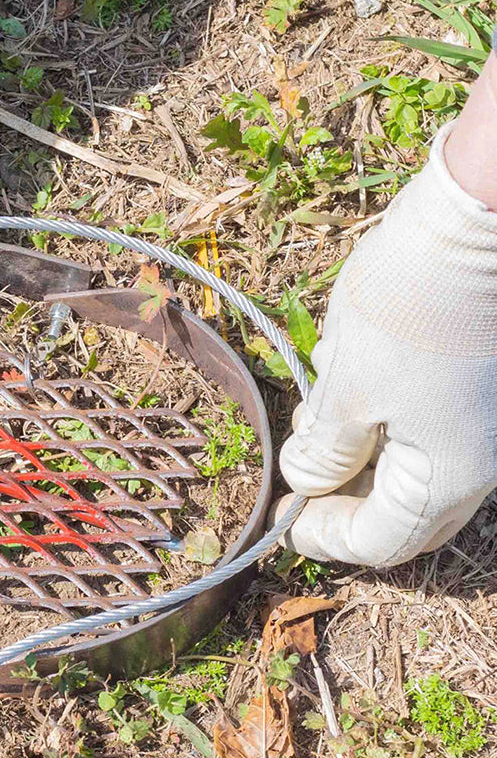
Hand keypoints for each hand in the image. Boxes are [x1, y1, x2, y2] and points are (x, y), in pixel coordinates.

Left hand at [278, 123, 496, 566]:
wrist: (479, 217)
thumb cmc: (412, 308)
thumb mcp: (348, 387)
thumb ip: (327, 449)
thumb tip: (307, 481)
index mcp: (450, 475)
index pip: (383, 540)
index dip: (326, 536)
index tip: (282, 518)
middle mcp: (480, 459)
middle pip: (402, 509)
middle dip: (343, 499)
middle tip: (298, 481)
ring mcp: (483, 420)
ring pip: (410, 463)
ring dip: (355, 452)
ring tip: (313, 418)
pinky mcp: (475, 383)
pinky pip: (422, 421)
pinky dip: (376, 415)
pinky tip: (343, 378)